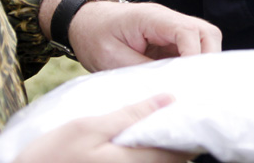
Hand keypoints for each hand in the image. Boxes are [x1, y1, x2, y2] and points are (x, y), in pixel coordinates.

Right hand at [14, 93, 191, 162]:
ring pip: (160, 162)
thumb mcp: (88, 127)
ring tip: (168, 116)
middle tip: (187, 107)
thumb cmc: (51, 156)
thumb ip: (131, 114)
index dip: (195, 128)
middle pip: (175, 158)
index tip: (202, 107)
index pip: (182, 150)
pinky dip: (152, 151)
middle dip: (184, 135)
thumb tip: (168, 98)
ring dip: (168, 143)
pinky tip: (145, 133)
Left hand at [67, 1, 221, 72]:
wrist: (84, 22)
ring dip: (203, 60)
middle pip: (207, 32)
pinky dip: (193, 63)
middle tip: (199, 83)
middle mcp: (168, 19)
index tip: (190, 79)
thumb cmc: (94, 36)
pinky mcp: (170, 38)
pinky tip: (185, 79)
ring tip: (193, 83)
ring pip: (204, 39)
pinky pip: (192, 48)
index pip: (187, 31)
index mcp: (153, 18)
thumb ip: (141, 69)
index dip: (194, 55)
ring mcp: (171, 28)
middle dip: (209, 57)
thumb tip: (168, 84)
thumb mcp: (111, 58)